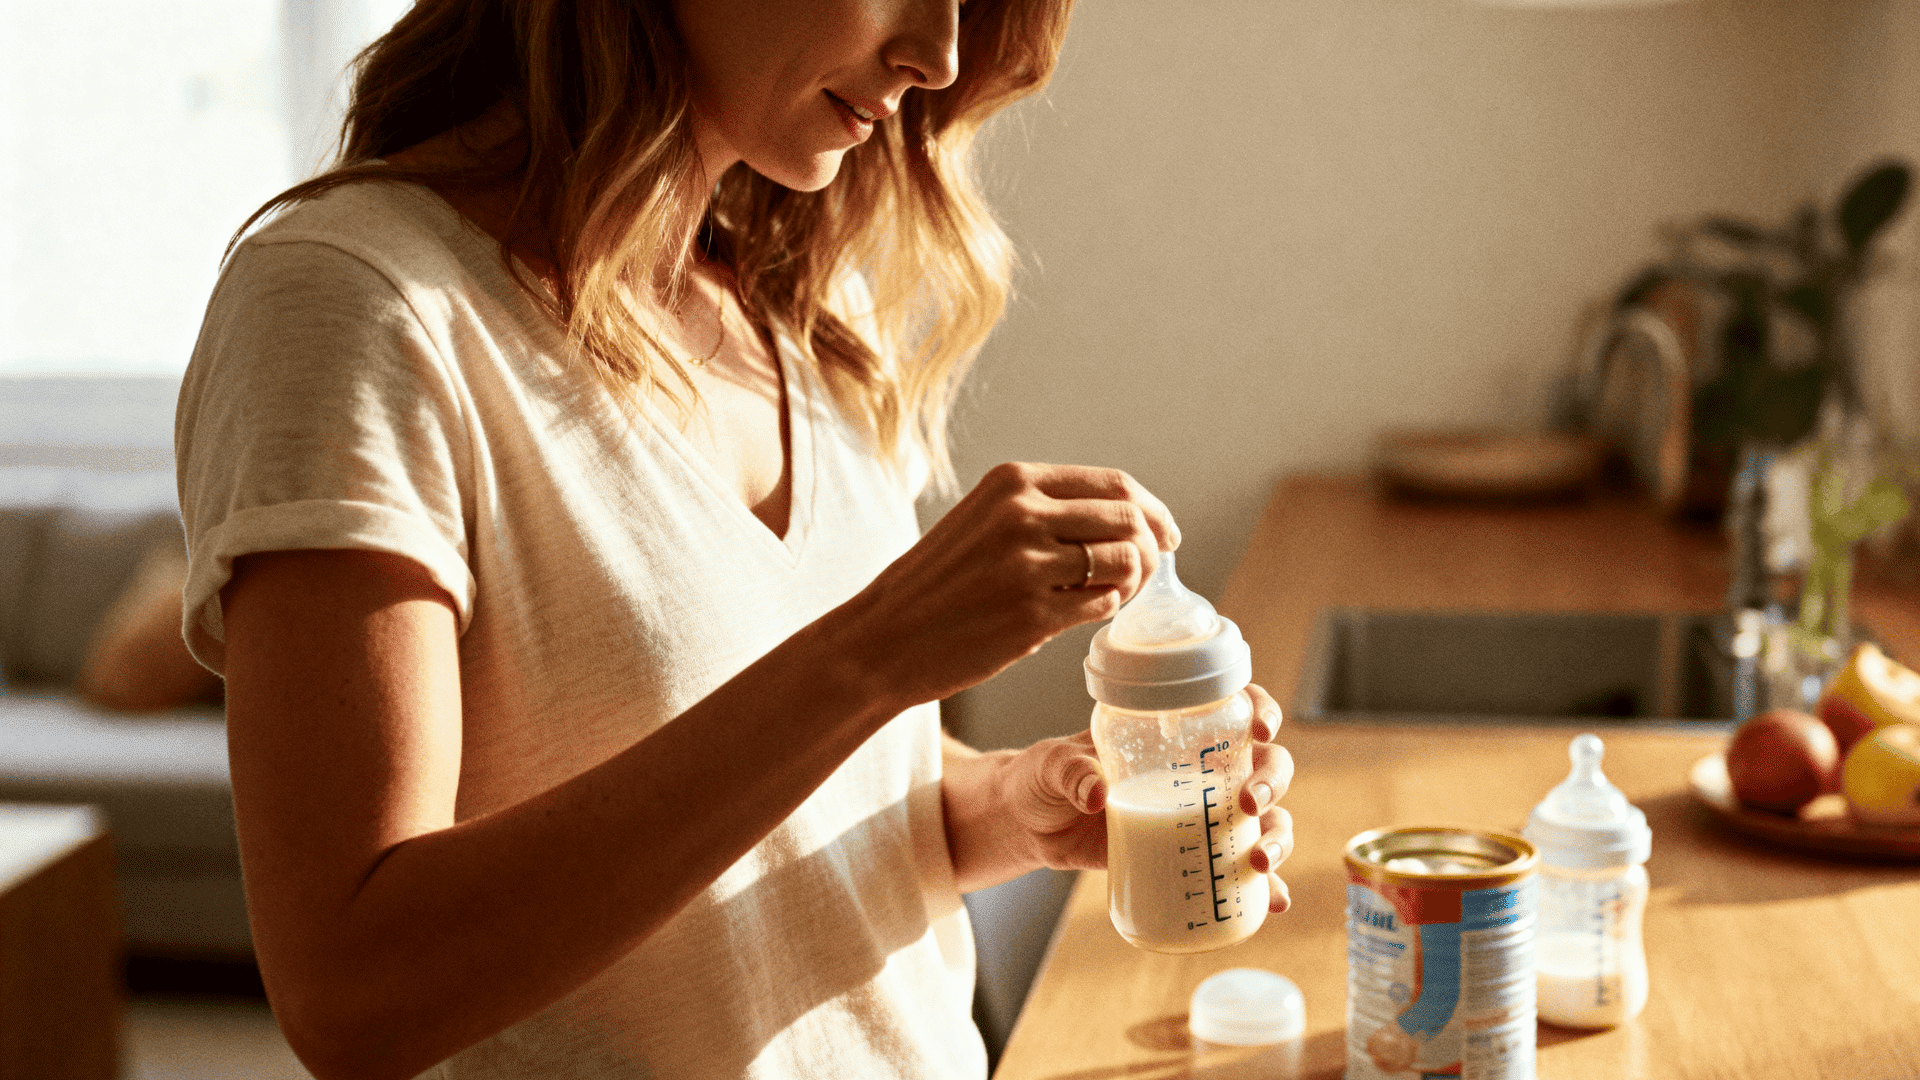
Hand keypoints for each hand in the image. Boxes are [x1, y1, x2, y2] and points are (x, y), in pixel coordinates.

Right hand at [835, 462, 1178, 710]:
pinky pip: (1102, 604)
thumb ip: (1042, 512)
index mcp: (1013, 482)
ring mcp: (1027, 564)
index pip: (1114, 484)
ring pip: (1124, 561)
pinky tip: (1090, 614)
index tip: (1166, 534)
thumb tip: (1123, 522)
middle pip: (1129, 518)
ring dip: (1136, 581)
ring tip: (1120, 594)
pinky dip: (1108, 609)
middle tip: (1152, 572)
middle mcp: (1022, 514)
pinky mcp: (1031, 613)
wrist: (884, 637)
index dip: (1152, 510)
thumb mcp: (982, 521)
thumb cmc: (936, 585)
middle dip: (1153, 546)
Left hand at [950, 685, 1295, 911]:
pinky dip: (1263, 886)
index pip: (1233, 708)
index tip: (1261, 729)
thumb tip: (1098, 794)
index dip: (1261, 710)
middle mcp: (1200, 768)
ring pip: (1265, 818)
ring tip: (1259, 860)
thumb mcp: (1053, 764)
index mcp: (1174, 731)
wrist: (1032, 824)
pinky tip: (1274, 900)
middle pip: (1264, 765)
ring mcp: (1201, 814)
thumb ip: (1071, 771)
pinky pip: (1238, 869)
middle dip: (1271, 783)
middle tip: (1248, 803)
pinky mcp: (1192, 855)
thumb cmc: (1047, 776)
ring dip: (1277, 836)